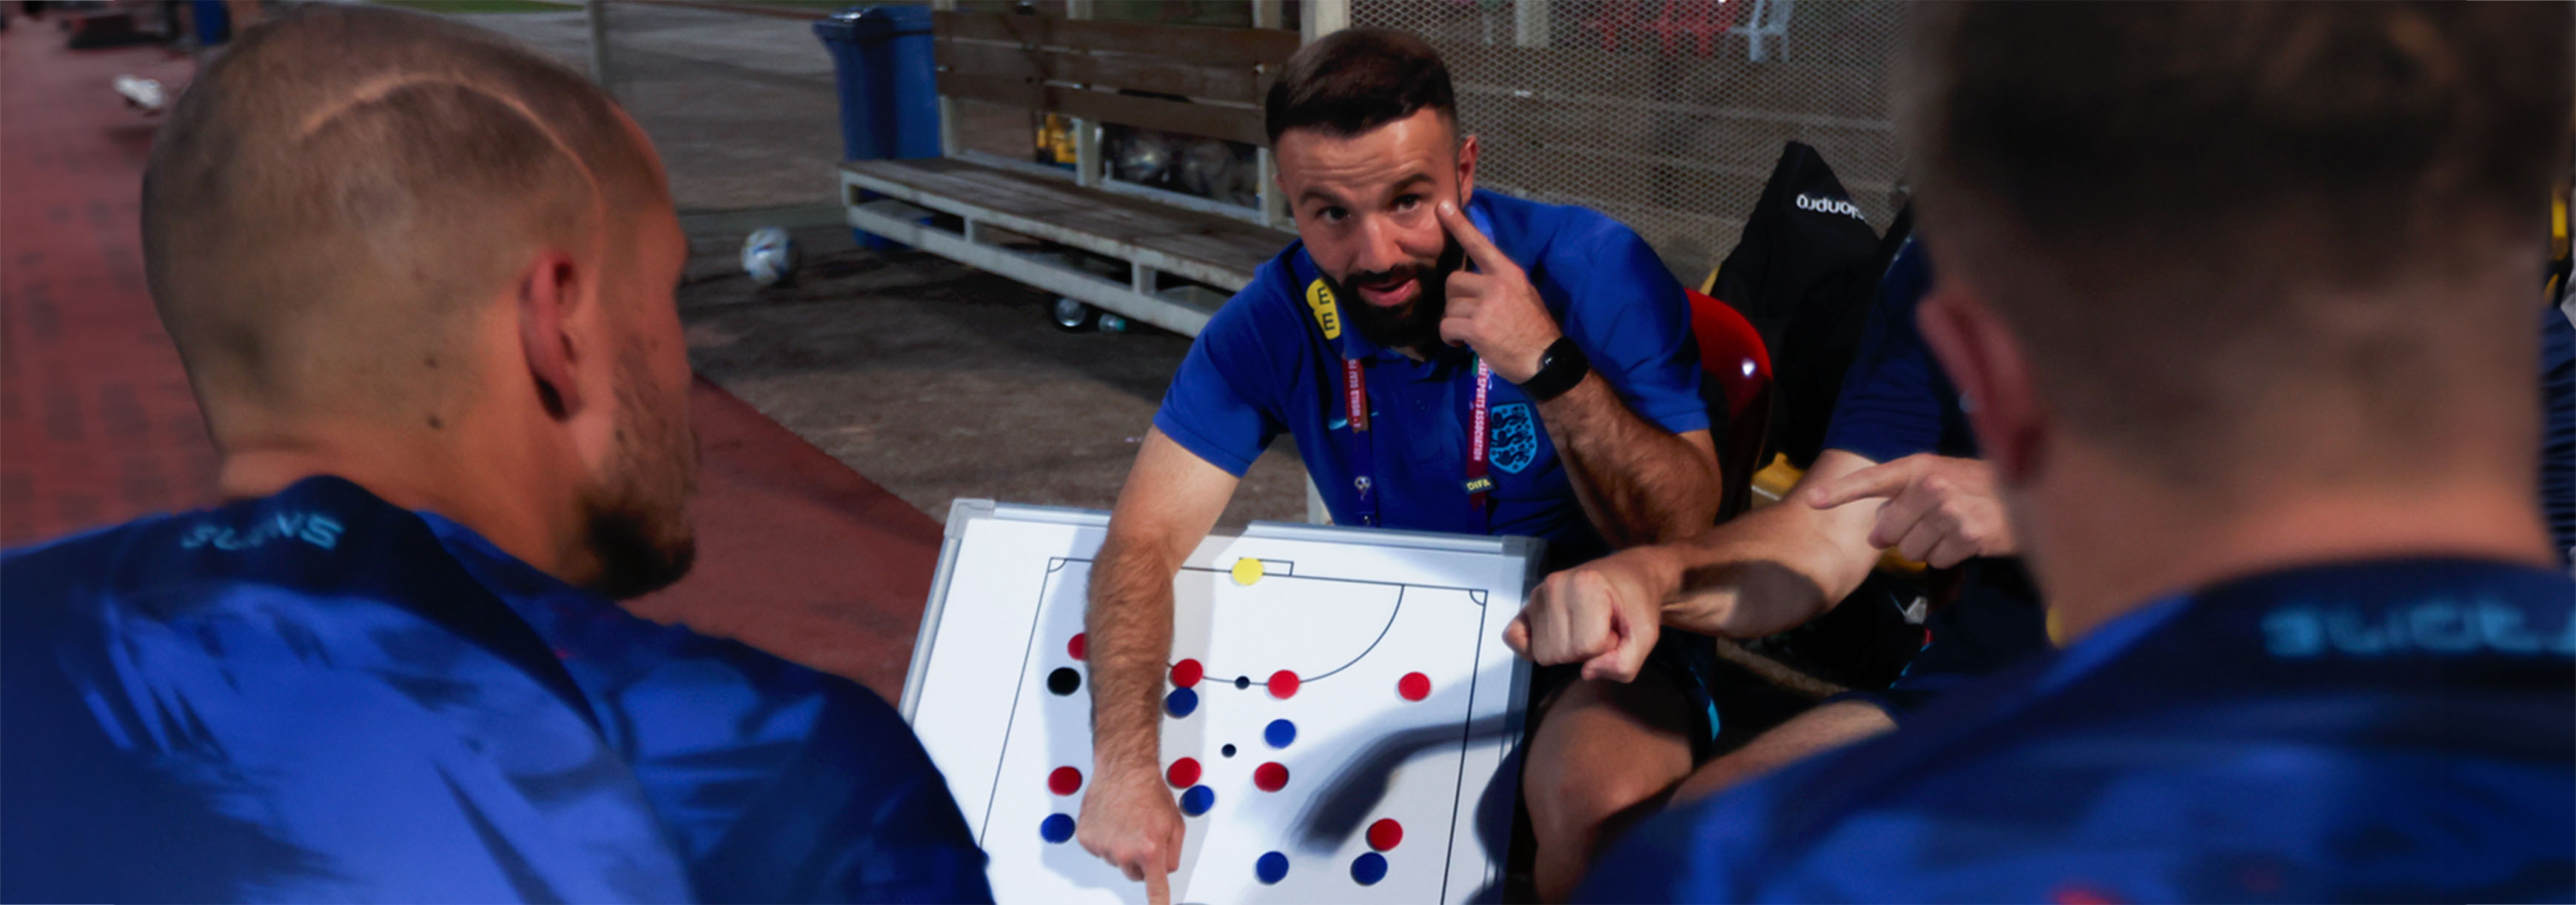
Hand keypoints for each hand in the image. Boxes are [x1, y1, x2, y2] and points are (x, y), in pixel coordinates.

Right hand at [1075, 763, 1183, 901]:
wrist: (1123, 769)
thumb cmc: (1149, 791)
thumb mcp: (1175, 824)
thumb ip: (1173, 853)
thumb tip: (1166, 870)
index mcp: (1149, 849)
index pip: (1155, 888)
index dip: (1158, 903)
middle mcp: (1124, 852)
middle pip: (1134, 874)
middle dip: (1140, 859)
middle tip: (1142, 834)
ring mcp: (1103, 846)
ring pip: (1116, 861)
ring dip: (1122, 847)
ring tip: (1126, 821)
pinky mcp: (1087, 838)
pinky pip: (1099, 849)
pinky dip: (1105, 838)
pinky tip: (1112, 819)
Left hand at [1435, 200, 1561, 382]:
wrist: (1545, 361)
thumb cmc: (1535, 331)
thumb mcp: (1523, 295)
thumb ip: (1499, 283)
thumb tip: (1474, 281)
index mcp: (1509, 273)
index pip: (1479, 244)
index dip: (1458, 225)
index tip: (1441, 207)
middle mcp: (1496, 284)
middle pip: (1453, 281)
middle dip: (1454, 300)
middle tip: (1467, 316)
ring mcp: (1486, 305)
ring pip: (1449, 306)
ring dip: (1453, 322)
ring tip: (1469, 333)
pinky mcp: (1476, 328)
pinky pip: (1446, 326)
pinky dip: (1450, 337)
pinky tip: (1462, 344)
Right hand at [1504, 546, 1673, 681]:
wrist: (1630, 575)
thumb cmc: (1636, 603)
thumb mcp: (1646, 636)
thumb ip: (1624, 664)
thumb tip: (1586, 672)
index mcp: (1586, 585)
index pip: (1587, 647)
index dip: (1607, 646)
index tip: (1616, 629)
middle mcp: (1555, 585)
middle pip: (1560, 653)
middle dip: (1586, 651)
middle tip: (1602, 629)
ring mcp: (1539, 593)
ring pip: (1543, 653)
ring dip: (1568, 648)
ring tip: (1586, 628)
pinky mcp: (1529, 603)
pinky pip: (1514, 638)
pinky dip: (1532, 647)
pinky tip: (1556, 637)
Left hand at [1804, 453, 2015, 567]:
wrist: (2026, 495)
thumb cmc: (1974, 485)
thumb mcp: (1937, 474)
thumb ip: (1902, 493)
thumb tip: (1877, 528)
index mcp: (1918, 467)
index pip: (1871, 480)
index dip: (1839, 492)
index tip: (1812, 501)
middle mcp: (1931, 485)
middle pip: (1887, 532)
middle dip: (1902, 534)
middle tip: (1929, 521)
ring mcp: (1950, 511)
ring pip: (1910, 550)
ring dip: (1927, 546)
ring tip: (1952, 526)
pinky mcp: (1968, 535)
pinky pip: (1937, 560)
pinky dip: (1948, 555)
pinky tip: (1966, 538)